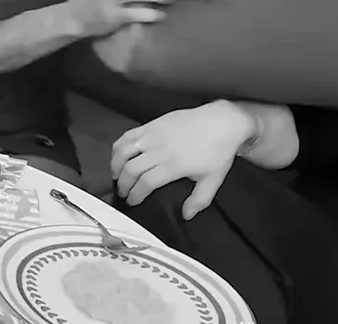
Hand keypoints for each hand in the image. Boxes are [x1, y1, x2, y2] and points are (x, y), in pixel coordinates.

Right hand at [110, 101, 253, 219]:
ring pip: (124, 151)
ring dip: (116, 165)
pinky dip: (118, 147)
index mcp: (174, 165)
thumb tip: (186, 215)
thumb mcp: (213, 180)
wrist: (221, 122)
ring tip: (116, 175)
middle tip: (123, 192)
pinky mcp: (150, 124)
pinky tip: (118, 156)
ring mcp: (153, 135)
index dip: (135, 195)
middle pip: (131, 169)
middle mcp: (159, 150)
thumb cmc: (218, 151)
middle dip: (123, 184)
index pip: (146, 183)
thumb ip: (199, 200)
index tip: (133, 201)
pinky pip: (127, 135)